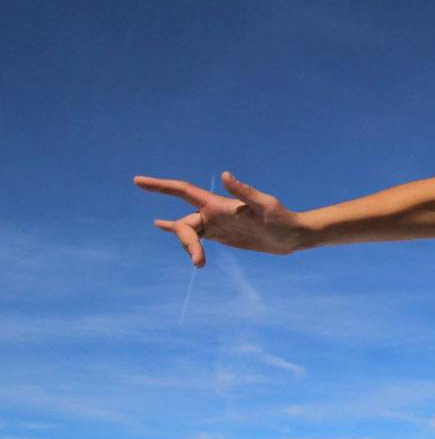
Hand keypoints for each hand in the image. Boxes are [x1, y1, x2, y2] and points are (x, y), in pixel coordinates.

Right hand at [134, 172, 302, 266]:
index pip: (182, 191)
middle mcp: (214, 211)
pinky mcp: (221, 235)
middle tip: (199, 262)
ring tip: (199, 263)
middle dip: (185, 241)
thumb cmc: (282, 219)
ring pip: (188, 232)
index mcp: (219, 203)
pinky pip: (195, 235)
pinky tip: (161, 225)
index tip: (138, 181)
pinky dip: (180, 234)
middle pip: (184, 223)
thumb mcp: (265, 206)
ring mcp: (216, 224)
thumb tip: (225, 175)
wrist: (292, 236)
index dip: (160, 186)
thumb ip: (245, 192)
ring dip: (189, 248)